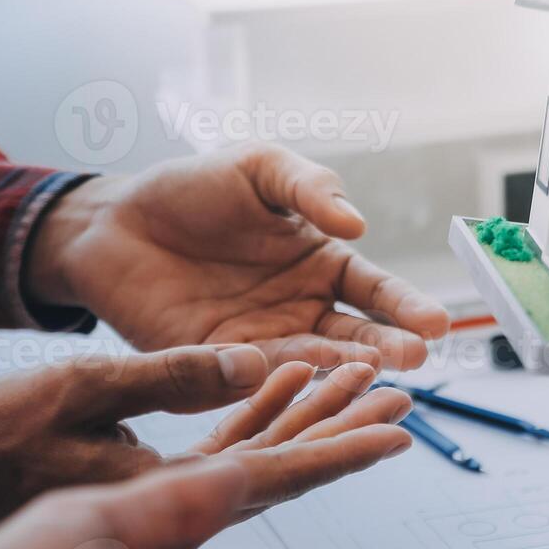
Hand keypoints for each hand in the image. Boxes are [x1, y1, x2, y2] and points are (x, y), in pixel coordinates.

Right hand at [0, 346, 412, 539]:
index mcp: (172, 500)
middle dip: (348, 426)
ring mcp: (171, 497)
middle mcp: (183, 509)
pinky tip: (288, 374)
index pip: (280, 474)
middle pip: (289, 465)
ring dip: (315, 413)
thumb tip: (254, 367)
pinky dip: (260, 408)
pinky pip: (224, 443)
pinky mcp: (152, 477)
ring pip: (265, 452)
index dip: (344, 450)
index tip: (400, 432)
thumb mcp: (73, 392)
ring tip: (364, 375)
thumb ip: (165, 378)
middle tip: (404, 392)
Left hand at [26, 143, 449, 368]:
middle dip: (388, 347)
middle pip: (358, 335)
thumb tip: (357, 225)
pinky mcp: (221, 364)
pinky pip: (255, 375)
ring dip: (342, 368)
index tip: (436, 323)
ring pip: (314, 362)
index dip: (407, 307)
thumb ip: (310, 188)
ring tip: (368, 369)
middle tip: (413, 356)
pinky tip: (300, 378)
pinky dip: (279, 379)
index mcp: (325, 266)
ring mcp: (267, 341)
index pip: (378, 292)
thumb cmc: (194, 189)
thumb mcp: (260, 169)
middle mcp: (306, 311)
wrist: (112, 222)